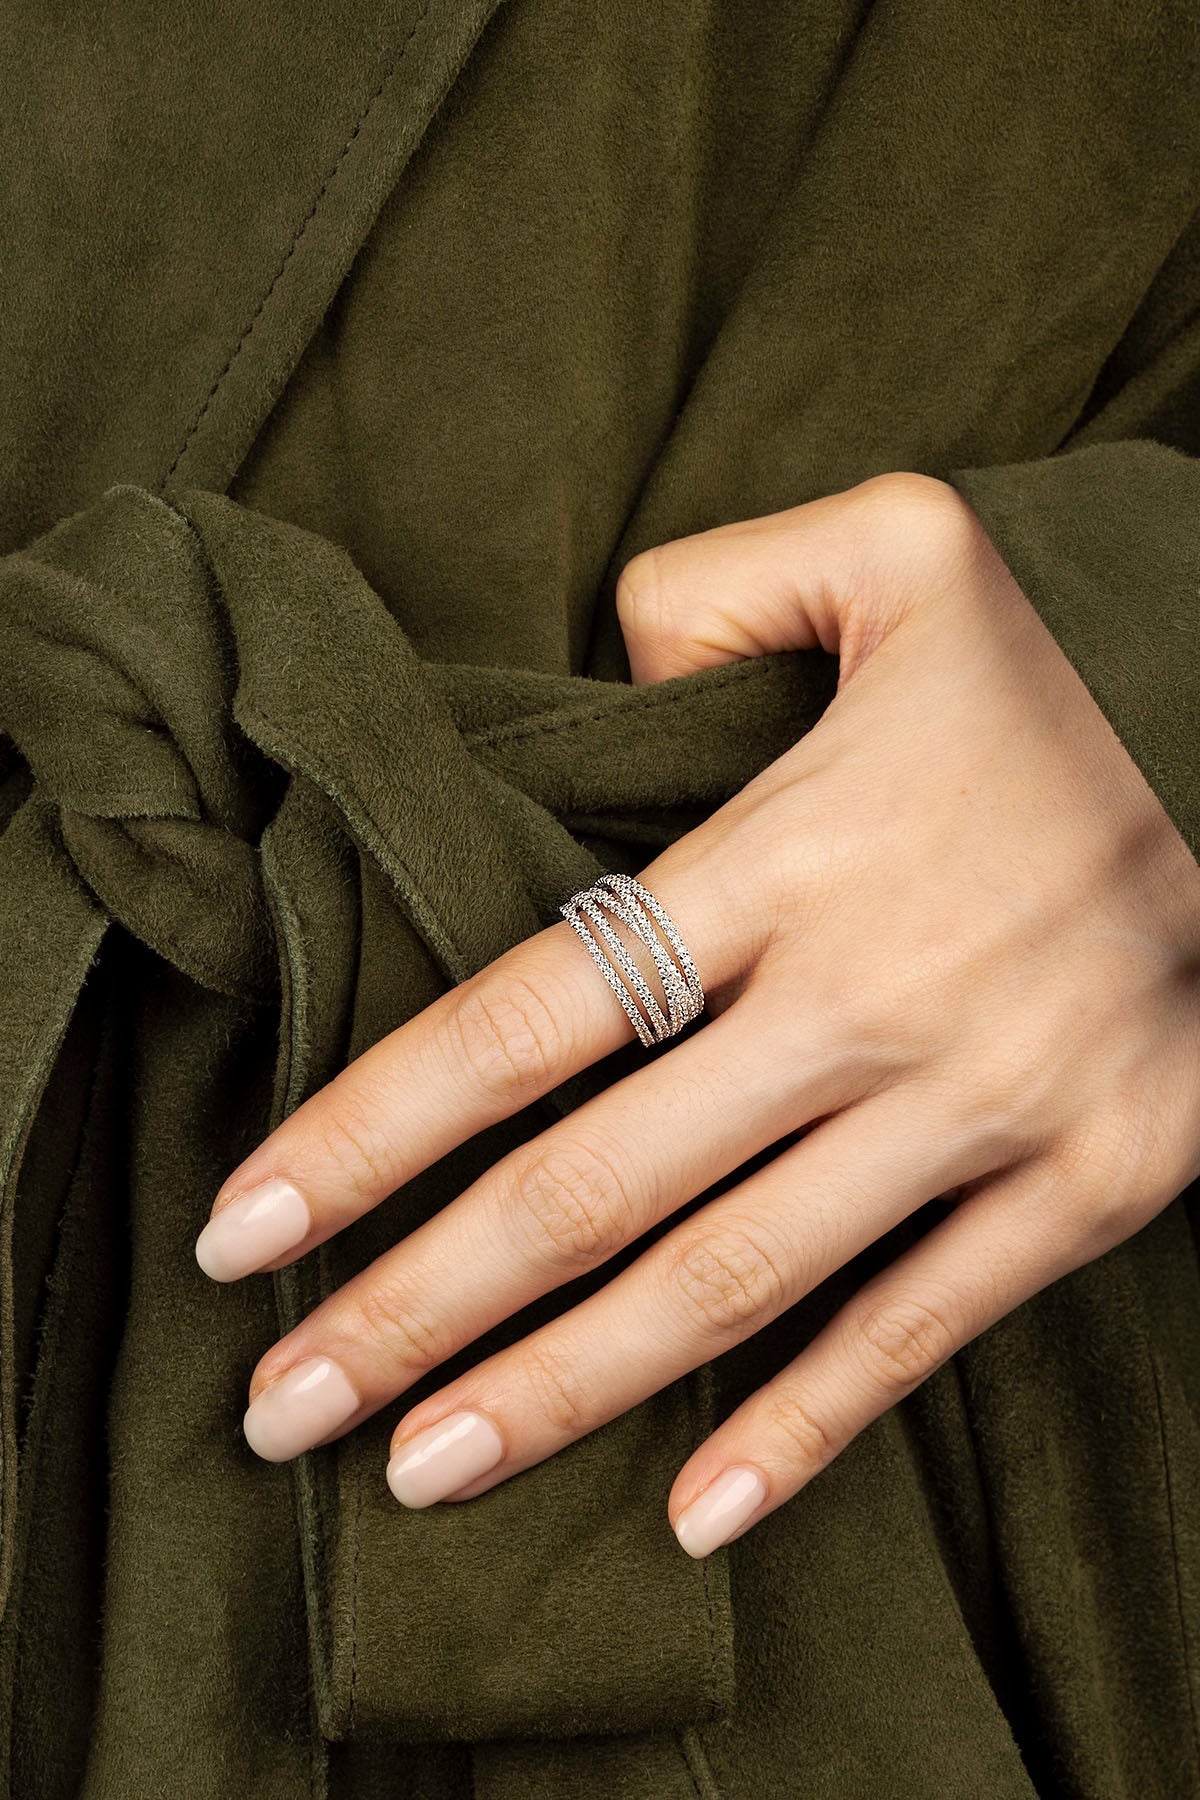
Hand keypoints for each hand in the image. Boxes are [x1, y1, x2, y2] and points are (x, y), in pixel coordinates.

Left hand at [196, 472, 1199, 1557]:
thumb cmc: (1055, 676)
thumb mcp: (899, 552)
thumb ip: (720, 580)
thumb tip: (602, 655)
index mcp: (797, 850)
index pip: (530, 1012)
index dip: (371, 1128)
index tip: (243, 1231)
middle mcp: (874, 995)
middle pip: (596, 1182)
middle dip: (418, 1306)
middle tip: (281, 1409)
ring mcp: (987, 1105)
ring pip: (730, 1281)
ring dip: (560, 1392)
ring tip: (420, 1473)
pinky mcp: (1088, 1180)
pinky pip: (920, 1330)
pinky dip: (803, 1428)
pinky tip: (690, 1513)